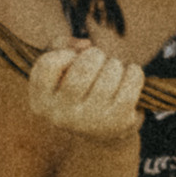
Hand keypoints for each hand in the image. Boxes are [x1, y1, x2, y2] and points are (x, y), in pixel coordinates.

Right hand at [28, 41, 143, 143]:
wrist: (104, 131)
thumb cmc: (79, 89)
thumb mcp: (60, 67)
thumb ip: (61, 45)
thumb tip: (85, 44)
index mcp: (41, 102)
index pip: (48, 65)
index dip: (64, 54)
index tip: (73, 58)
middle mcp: (61, 116)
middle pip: (83, 67)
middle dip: (95, 55)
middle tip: (98, 61)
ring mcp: (90, 122)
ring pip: (110, 72)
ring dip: (115, 64)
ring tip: (112, 72)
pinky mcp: (118, 122)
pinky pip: (130, 82)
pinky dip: (134, 72)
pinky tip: (130, 75)